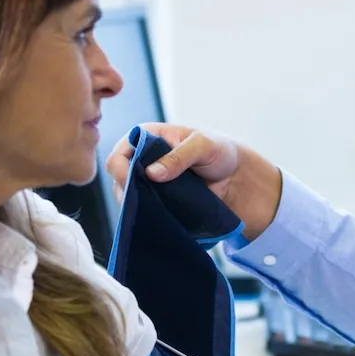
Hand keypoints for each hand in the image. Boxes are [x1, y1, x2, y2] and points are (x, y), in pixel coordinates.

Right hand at [103, 124, 281, 239]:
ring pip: (128, 198)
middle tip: (147, 201)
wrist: (236, 177)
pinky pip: (143, 211)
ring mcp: (148, 183)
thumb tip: (151, 173)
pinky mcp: (156, 201)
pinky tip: (159, 219)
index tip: (129, 183)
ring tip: (159, 209)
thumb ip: (179, 157)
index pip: (120, 152)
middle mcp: (142, 159)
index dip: (119, 168)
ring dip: (139, 206)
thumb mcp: (203, 145)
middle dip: (128, 191)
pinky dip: (148, 216)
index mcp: (148, 136)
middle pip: (118, 179)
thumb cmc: (219, 151)